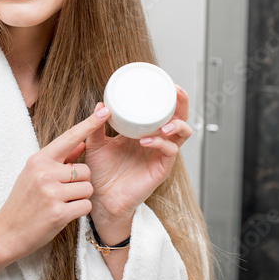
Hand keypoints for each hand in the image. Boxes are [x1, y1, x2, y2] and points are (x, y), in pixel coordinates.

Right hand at [0, 105, 109, 263]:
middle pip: (85, 170)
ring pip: (88, 188)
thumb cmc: (22, 202)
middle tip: (62, 193)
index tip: (104, 111)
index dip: (89, 124)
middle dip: (81, 182)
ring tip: (61, 203)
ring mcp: (51, 192)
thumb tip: (82, 142)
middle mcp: (45, 172)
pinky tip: (63, 214)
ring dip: (81, 198)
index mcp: (38, 159)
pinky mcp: (58, 212)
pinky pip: (86, 206)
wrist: (6, 232)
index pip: (69, 137)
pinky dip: (79, 211)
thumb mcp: (34, 174)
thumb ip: (59, 159)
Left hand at [82, 84, 192, 223]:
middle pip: (179, 117)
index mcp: (142, 132)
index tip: (164, 80)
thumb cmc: (100, 173)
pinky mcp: (161, 169)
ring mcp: (160, 154)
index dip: (168, 96)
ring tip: (163, 123)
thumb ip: (96, 126)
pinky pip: (169, 152)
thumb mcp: (96, 145)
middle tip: (176, 91)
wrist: (100, 198)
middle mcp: (156, 141)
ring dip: (176, 124)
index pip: (162, 110)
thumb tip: (100, 104)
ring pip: (182, 134)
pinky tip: (146, 141)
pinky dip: (160, 143)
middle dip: (182, 103)